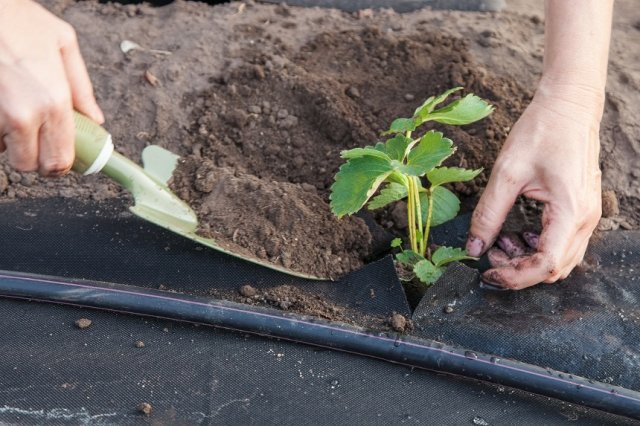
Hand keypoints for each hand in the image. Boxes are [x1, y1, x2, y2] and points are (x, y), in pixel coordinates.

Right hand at [0, 0, 102, 175]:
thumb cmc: (16, 17)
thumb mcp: (62, 42)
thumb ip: (81, 87)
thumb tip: (95, 119)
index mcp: (53, 100)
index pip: (59, 160)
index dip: (61, 165)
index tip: (62, 159)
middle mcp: (23, 114)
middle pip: (29, 165)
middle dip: (34, 157)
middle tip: (38, 140)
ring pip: (3, 151)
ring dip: (10, 140)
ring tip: (15, 111)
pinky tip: (0, 105)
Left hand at [466, 80, 603, 288]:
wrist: (568, 107)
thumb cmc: (541, 132)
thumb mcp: (506, 173)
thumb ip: (489, 213)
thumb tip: (474, 248)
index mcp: (570, 211)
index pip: (546, 264)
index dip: (515, 276)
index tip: (488, 272)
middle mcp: (585, 219)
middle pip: (555, 268)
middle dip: (519, 270)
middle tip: (490, 253)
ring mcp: (587, 216)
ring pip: (560, 260)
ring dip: (528, 260)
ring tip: (501, 241)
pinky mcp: (581, 210)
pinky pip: (563, 244)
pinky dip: (538, 247)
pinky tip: (517, 233)